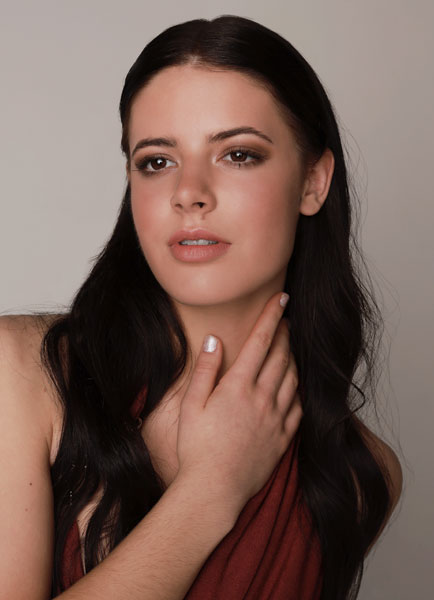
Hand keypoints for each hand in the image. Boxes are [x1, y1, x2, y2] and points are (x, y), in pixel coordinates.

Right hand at [175, 292, 301, 515]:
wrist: (214, 490)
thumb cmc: (196, 448)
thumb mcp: (191, 405)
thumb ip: (206, 370)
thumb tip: (215, 340)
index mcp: (238, 386)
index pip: (260, 341)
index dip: (271, 316)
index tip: (282, 298)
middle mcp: (262, 398)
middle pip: (280, 356)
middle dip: (284, 333)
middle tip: (285, 320)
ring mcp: (275, 418)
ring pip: (293, 379)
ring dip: (293, 358)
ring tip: (289, 348)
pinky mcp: (282, 438)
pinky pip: (299, 407)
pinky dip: (299, 390)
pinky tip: (295, 386)